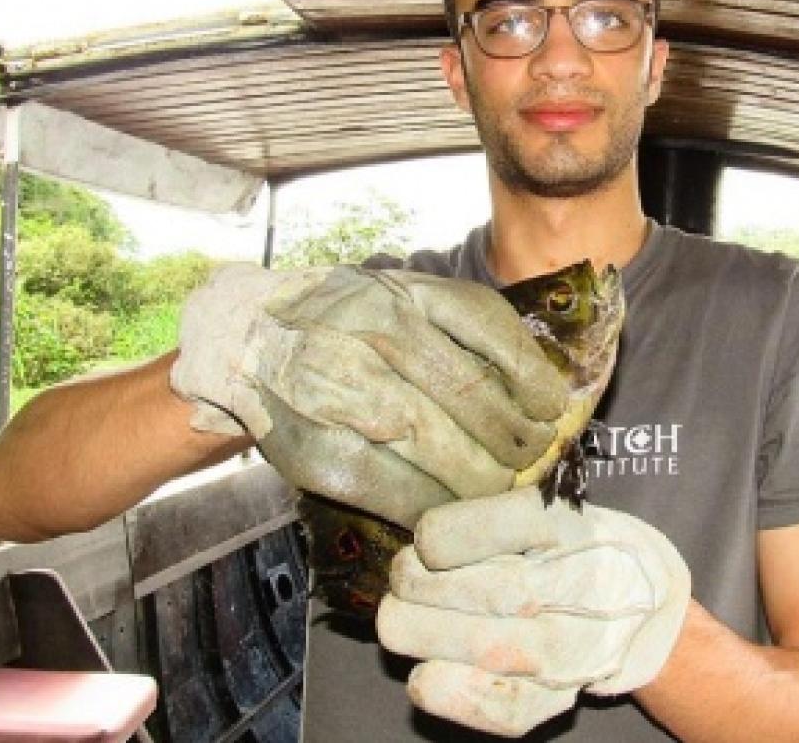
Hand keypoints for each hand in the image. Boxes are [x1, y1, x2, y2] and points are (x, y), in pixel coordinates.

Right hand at [170, 264, 569, 524]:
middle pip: (470, 396)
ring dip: (483, 477)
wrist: (246, 338)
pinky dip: (433, 504)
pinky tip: (452, 507)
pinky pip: (393, 489)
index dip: (533, 378)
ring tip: (500, 485)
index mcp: (402, 291)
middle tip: (532, 456)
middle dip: (516, 437)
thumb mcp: (400, 296)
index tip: (552, 409)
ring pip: (438, 446)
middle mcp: (371, 332)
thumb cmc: (343, 320)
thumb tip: (542, 385)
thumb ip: (460, 327)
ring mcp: (340, 391)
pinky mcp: (316, 449)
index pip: (490, 331)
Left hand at [376, 487, 691, 736]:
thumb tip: (417, 542)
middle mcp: (586, 590)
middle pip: (489, 591)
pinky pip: (497, 706)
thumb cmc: (576, 548)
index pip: (508, 527)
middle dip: (420, 585)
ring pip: (487, 648)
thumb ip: (491, 517)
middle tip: (404, 577)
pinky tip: (427, 668)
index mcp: (578, 529)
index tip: (426, 540)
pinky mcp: (558, 700)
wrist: (645, 610)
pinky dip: (446, 689)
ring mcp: (575, 651)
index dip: (445, 536)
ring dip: (421, 632)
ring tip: (406, 614)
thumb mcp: (548, 509)